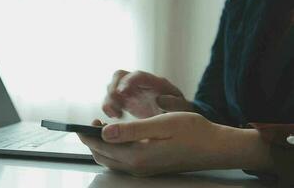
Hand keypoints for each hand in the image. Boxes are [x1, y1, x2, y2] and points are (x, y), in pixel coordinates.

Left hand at [78, 113, 272, 175]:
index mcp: (138, 156)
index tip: (79, 125)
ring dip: (103, 147)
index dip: (88, 136)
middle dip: (92, 142)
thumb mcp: (161, 125)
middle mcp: (138, 167)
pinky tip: (120, 139)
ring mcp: (145, 170)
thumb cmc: (192, 132)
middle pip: (104, 157)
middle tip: (89, 125)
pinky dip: (115, 151)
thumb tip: (104, 133)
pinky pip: (123, 162)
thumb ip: (131, 130)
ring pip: (113, 161)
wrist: (215, 147)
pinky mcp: (151, 167)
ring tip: (102, 129)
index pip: (102, 148)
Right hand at [102, 70, 192, 118]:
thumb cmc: (180, 111)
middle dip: (113, 89)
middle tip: (114, 108)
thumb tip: (159, 100)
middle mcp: (140, 83)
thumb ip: (174, 104)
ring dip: (108, 100)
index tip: (122, 93)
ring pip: (112, 87)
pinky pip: (110, 99)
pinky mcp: (124, 101)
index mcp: (155, 82)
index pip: (138, 76)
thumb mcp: (182, 109)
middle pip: (120, 76)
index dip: (128, 82)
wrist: (176, 117)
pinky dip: (108, 107)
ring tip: (115, 115)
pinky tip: (115, 117)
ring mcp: (130, 91)